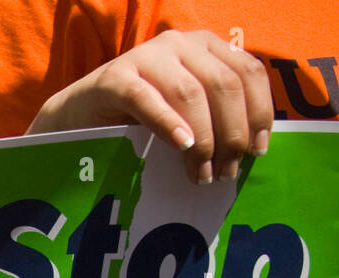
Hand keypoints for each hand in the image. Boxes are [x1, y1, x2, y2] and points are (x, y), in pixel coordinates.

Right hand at [27, 29, 272, 184]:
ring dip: (203, 139)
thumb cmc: (139, 118)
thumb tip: (253, 147)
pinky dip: (168, 123)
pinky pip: (147, 99)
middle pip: (223, 85)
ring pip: (191, 93)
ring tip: (201, 173)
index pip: (248, 72)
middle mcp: (179, 43)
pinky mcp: (114, 77)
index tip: (258, 150)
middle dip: (231, 133)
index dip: (259, 111)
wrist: (79, 115)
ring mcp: (146, 56)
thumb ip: (216, 115)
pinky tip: (181, 146)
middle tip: (226, 172)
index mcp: (205, 46)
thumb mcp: (186, 111)